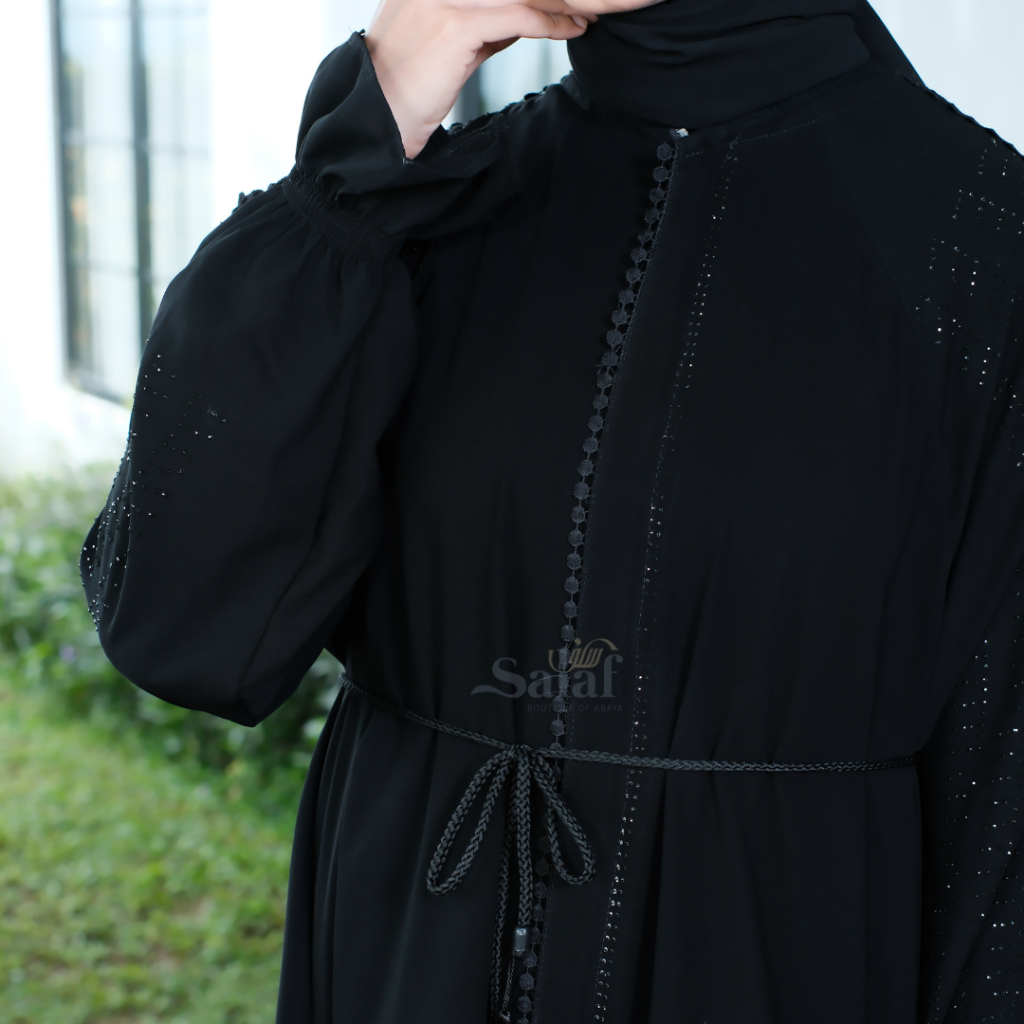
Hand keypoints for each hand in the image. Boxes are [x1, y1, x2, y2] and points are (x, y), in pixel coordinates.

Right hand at [365, 0, 658, 157]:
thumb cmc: (411, 86)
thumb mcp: (447, 42)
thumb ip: (481, 20)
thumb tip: (526, 14)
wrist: (378, 119)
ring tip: (591, 8)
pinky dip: (551, 23)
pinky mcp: (455, 25)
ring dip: (562, 0)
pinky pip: (518, 16)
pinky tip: (575, 29)